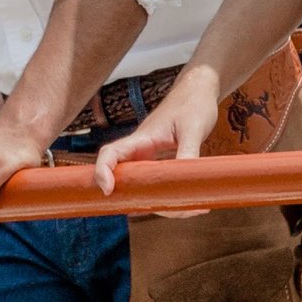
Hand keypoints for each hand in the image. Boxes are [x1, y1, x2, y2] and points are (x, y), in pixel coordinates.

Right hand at [93, 68, 224, 211]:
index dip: (103, 171)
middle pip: (124, 177)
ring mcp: (151, 156)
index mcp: (141, 138)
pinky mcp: (163, 161)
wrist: (198, 90)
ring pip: (143, 185)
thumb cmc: (193, 103)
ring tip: (193, 209)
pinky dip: (170, 195)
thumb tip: (187, 180)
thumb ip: (189, 153)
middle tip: (168, 210)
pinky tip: (191, 202)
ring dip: (161, 201)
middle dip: (137, 199)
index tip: (108, 190)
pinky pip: (158, 183)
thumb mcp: (193, 129)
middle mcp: (142, 149)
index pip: (110, 154)